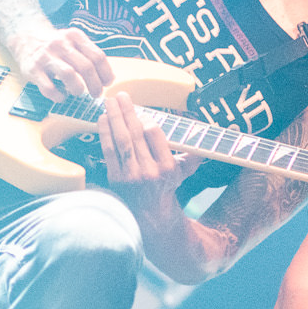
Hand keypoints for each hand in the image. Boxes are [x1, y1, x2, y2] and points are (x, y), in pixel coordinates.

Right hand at [19, 27, 113, 100]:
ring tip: (78, 92)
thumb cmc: (55, 46)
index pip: (98, 56)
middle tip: (96, 94)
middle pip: (86, 67)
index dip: (106, 73)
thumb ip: (88, 55)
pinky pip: (49, 88)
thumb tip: (107, 78)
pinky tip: (61, 96)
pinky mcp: (33, 69)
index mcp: (75, 36)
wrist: (26, 38)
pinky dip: (58, 96)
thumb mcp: (73, 41)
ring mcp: (46, 56)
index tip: (107, 83)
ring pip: (69, 75)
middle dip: (95, 85)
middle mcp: (61, 44)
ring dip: (78, 89)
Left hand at [99, 92, 196, 212]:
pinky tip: (102, 119)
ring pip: (121, 140)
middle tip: (121, 95)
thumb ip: (193, 155)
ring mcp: (130, 175)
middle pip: (136, 134)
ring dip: (114, 118)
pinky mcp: (115, 178)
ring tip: (109, 101)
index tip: (142, 112)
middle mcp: (149, 171)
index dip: (147, 120)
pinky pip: (109, 151)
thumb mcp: (183, 172)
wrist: (150, 213)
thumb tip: (205, 139)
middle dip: (127, 111)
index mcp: (167, 166)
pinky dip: (104, 133)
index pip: (155, 134)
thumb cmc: (165, 187)